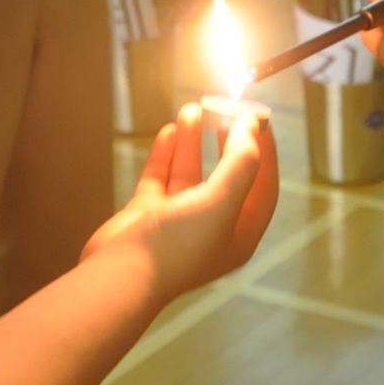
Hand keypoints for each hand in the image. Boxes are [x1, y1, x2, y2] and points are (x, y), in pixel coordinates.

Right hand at [81, 103, 278, 304]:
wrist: (119, 277)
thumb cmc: (177, 246)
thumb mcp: (220, 202)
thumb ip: (240, 162)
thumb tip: (252, 125)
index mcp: (239, 233)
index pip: (263, 185)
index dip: (264, 151)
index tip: (259, 117)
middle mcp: (212, 227)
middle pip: (227, 175)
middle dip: (227, 140)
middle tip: (225, 107)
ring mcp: (177, 220)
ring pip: (191, 172)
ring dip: (193, 141)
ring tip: (192, 108)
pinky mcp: (147, 215)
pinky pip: (161, 177)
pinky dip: (166, 153)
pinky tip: (170, 130)